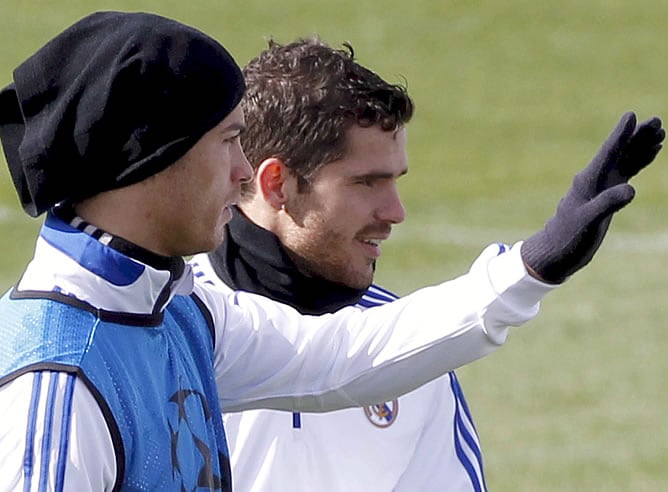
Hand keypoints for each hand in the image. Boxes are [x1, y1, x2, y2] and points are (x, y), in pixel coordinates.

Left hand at [521, 112, 664, 283]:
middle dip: (638, 136)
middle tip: (657, 122)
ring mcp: (601, 186)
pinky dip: (639, 162)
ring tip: (661, 133)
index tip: (631, 116)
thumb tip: (631, 190)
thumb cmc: (569, 237)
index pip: (607, 153)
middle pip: (619, 152)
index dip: (620, 135)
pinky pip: (626, 173)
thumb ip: (607, 204)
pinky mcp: (606, 196)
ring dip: (641, 146)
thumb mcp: (588, 221)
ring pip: (625, 160)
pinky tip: (651, 153)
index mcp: (588, 181)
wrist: (558, 251)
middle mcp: (595, 179)